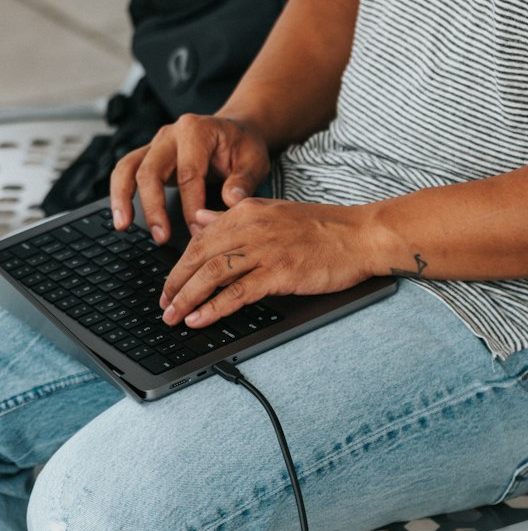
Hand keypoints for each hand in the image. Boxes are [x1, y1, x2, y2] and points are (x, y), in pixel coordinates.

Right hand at [110, 114, 270, 241]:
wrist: (235, 130)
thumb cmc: (244, 145)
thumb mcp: (254, 160)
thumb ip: (243, 181)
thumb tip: (231, 203)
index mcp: (196, 130)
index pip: (189, 173)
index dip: (192, 206)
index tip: (199, 231)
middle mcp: (170, 134)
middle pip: (151, 170)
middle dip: (154, 207)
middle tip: (162, 237)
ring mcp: (156, 143)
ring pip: (128, 168)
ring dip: (123, 198)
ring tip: (122, 226)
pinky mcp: (148, 155)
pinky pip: (125, 171)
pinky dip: (119, 193)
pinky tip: (121, 217)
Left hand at [159, 198, 376, 326]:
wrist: (361, 235)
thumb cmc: (325, 227)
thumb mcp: (274, 212)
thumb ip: (234, 216)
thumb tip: (201, 219)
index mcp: (247, 211)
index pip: (200, 238)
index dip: (180, 264)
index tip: (171, 284)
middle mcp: (250, 227)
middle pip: (199, 257)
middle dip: (176, 284)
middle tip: (163, 305)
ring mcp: (264, 250)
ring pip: (212, 274)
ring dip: (187, 298)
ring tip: (173, 317)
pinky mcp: (279, 272)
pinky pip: (237, 292)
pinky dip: (214, 307)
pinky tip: (200, 319)